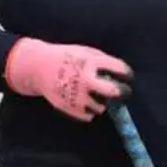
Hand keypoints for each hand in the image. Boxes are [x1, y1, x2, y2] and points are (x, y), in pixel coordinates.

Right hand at [4, 38, 131, 122]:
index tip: (128, 76)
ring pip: (101, 107)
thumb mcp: (85, 51)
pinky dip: (89, 110)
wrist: (38, 66)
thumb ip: (103, 60)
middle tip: (124, 92)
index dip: (127, 74)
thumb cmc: (66, 56)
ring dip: (102, 102)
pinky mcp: (69, 107)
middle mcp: (86, 79)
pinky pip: (88, 116)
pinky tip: (85, 102)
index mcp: (91, 62)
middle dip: (123, 93)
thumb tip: (121, 73)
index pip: (119, 69)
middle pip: (114, 92)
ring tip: (95, 95)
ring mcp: (77, 95)